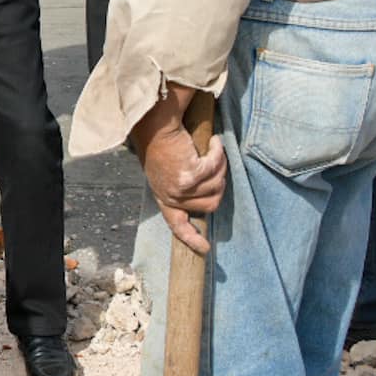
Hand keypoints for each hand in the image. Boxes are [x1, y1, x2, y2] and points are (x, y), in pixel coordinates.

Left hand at [129, 88, 226, 254]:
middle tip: (215, 164)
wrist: (155, 127)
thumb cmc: (162, 145)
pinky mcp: (189, 175)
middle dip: (219, 182)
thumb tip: (207, 199)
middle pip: (212, 204)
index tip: (205, 248)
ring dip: (220, 165)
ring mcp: (181, 188)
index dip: (192, 238)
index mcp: (165, 198)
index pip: (177, 226)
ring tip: (213, 149)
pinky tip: (214, 141)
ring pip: (217, 185)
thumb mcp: (166, 173)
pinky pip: (216, 168)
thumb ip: (182, 188)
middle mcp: (172, 197)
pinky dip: (218, 153)